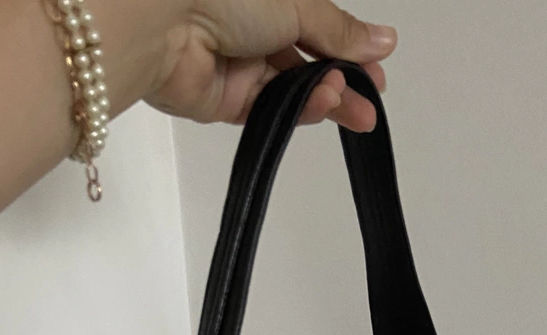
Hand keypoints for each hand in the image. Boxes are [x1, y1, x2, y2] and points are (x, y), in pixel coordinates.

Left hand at [147, 0, 396, 131]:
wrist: (162, 21)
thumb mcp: (298, 3)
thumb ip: (339, 31)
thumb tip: (384, 39)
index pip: (316, 25)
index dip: (348, 49)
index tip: (377, 71)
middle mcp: (250, 26)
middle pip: (305, 61)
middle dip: (342, 82)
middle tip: (369, 103)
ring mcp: (236, 64)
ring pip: (290, 90)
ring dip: (324, 98)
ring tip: (352, 108)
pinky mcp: (222, 101)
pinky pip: (269, 110)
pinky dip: (299, 111)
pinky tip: (323, 106)